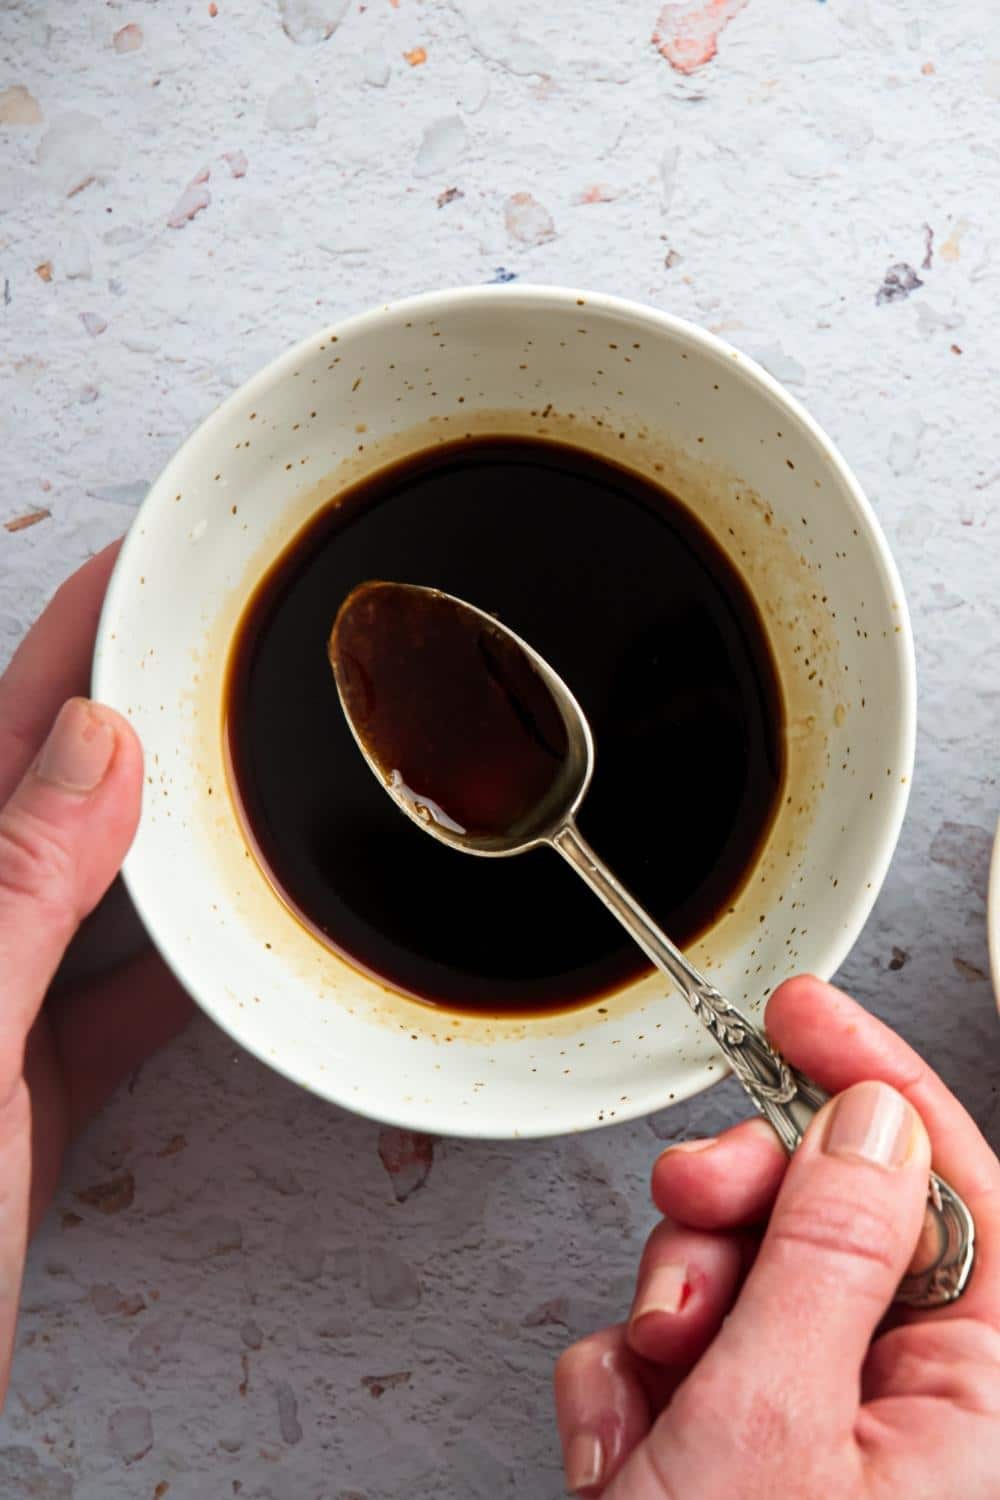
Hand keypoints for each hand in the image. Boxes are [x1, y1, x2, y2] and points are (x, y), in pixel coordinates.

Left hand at [0, 542, 191, 1401]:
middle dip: (143, 716)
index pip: (5, 729)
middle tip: (227, 647)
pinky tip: (234, 936)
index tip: (153, 563)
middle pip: (58, 798)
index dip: (77, 634)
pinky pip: (121, 997)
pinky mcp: (23, 1088)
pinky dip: (186, 964)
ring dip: (178, 837)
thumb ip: (19, 890)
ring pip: (99, 892)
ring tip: (252, 767)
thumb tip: (97, 744)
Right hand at [555, 976, 999, 1496]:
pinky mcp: (736, 1453)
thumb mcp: (770, 1418)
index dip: (870, 1080)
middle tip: (687, 1206)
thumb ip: (826, 1254)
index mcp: (971, 1400)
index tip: (800, 1014)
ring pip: (736, 1279)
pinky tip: (626, 1449)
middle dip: (732, 1210)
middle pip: (824, 1218)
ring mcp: (815, 1429)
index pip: (945, 1185)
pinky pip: (679, 1354)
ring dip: (663, 1315)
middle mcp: (904, 1409)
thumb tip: (867, 1118)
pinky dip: (629, 1383)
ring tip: (648, 1382)